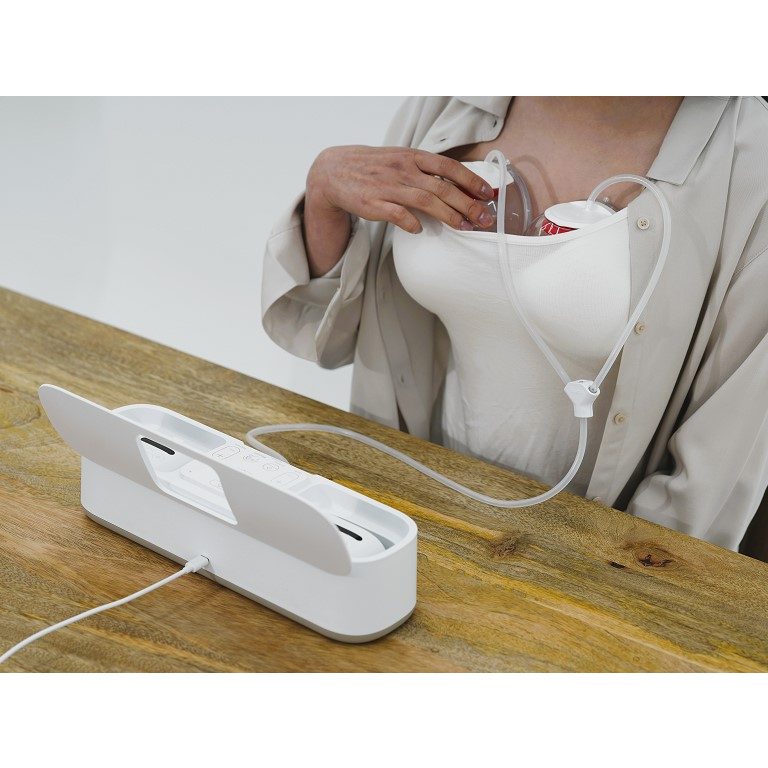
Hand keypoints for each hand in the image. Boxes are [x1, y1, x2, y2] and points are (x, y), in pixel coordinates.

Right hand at [303, 145, 494, 275]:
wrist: (333, 171)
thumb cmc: (374, 167)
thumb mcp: (401, 159)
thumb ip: (427, 171)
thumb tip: (459, 185)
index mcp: (412, 156)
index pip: (448, 167)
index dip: (470, 180)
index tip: (487, 194)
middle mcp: (403, 169)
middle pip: (442, 187)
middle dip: (468, 204)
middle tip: (485, 218)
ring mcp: (388, 186)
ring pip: (425, 201)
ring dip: (448, 215)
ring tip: (464, 227)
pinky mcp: (372, 204)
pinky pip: (396, 214)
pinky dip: (410, 222)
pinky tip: (420, 230)